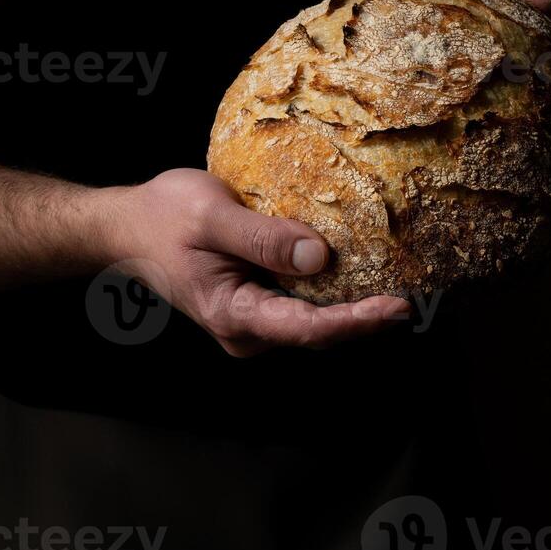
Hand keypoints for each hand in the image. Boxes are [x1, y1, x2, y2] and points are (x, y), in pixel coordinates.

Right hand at [104, 169, 409, 356]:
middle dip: (368, 318)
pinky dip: (335, 291)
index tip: (398, 308)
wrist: (127, 228)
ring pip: (315, 320)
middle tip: (423, 296)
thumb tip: (319, 256)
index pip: (307, 328)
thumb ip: (262, 238)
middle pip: (320, 332)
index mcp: (234, 315)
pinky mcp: (258, 303)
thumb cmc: (163, 218)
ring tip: (405, 284)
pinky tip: (365, 270)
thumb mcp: (210, 216)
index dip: (356, 322)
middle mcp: (248, 330)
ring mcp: (253, 320)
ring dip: (356, 305)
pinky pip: (303, 303)